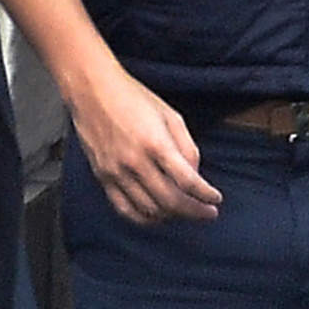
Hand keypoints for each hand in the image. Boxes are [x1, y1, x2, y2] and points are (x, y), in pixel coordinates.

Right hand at [69, 65, 222, 224]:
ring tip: (186, 212)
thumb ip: (187, 147)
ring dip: (172, 216)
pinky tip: (158, 215)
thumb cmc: (133, 99)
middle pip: (170, 201)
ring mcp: (116, 172)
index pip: (187, 181)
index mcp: (156, 144)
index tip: (215, 199)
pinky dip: (144, 218)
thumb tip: (195, 175)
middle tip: (208, 213)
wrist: (92, 91)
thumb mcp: (171, 116)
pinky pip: (124, 209)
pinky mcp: (102, 177)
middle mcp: (135, 162)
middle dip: (194, 211)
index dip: (205, 195)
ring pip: (148, 210)